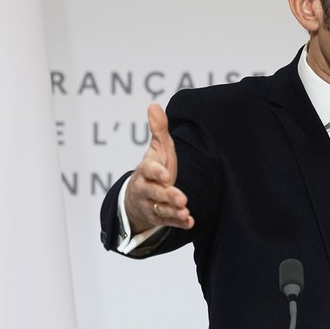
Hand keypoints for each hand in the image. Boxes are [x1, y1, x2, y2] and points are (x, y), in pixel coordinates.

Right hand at [124, 103, 194, 233]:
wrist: (139, 196)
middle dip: (167, 195)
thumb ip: (158, 130)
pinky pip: (169, 222)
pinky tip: (190, 222)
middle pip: (155, 193)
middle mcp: (146, 189)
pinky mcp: (160, 218)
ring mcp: (152, 205)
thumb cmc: (154, 168)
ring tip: (185, 211)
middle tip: (181, 198)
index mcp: (146, 171)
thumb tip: (154, 105)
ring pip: (161, 209)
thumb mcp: (158, 149)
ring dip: (174, 212)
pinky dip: (179, 223)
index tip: (166, 175)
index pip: (149, 171)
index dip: (157, 173)